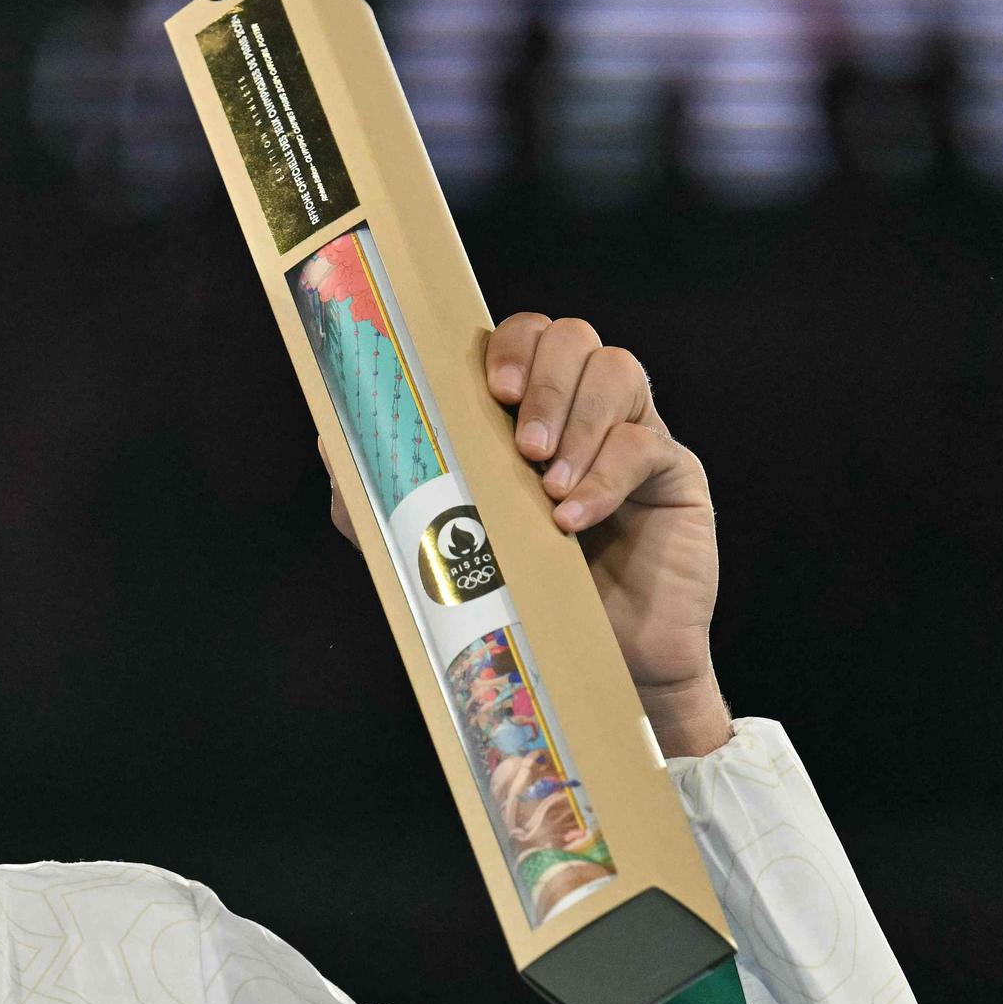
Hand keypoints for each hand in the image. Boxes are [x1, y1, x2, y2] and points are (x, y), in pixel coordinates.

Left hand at [320, 315, 732, 757]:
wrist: (599, 666)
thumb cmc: (520, 601)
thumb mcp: (435, 552)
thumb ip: (384, 498)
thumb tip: (329, 442)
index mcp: (523, 415)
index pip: (520, 339)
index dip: (507, 346)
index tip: (491, 391)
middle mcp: (579, 412)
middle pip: (573, 337)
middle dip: (545, 380)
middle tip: (523, 444)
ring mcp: (631, 435)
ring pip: (618, 370)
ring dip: (577, 420)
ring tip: (546, 485)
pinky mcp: (674, 473)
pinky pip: (647, 442)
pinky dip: (606, 475)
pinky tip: (572, 518)